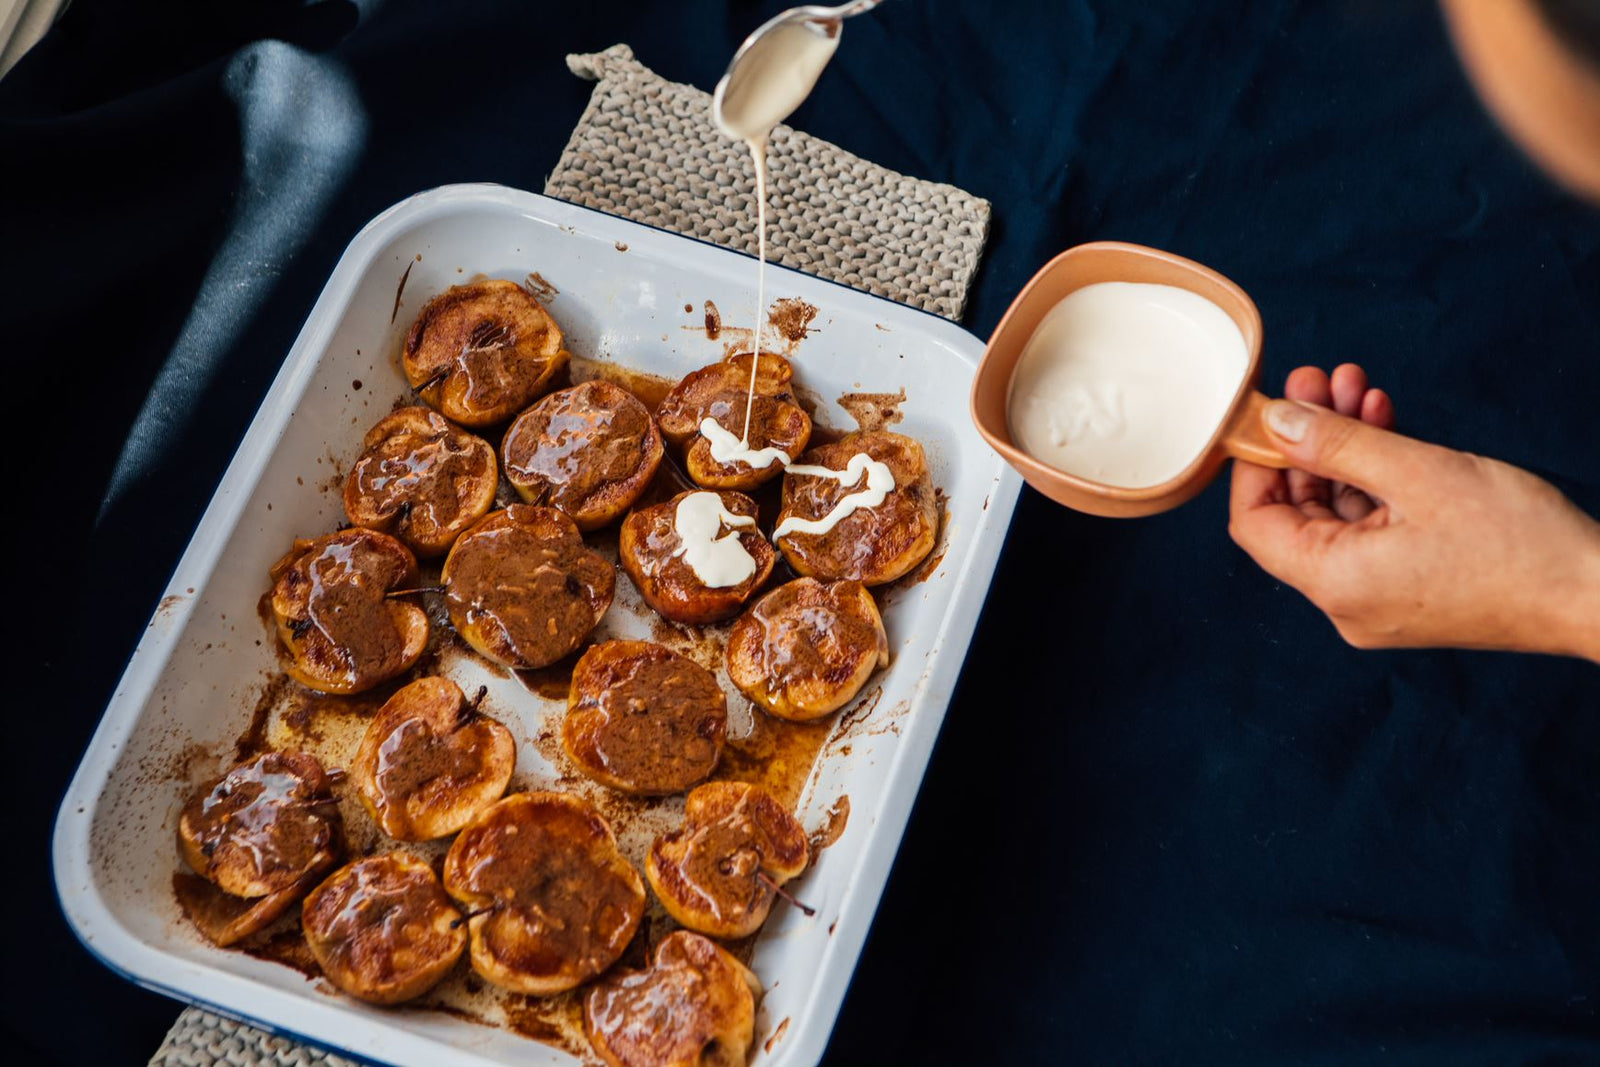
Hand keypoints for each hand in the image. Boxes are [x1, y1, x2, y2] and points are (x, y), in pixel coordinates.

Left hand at [1229, 363, 1599, 660]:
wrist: (1597, 594)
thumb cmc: (1520, 544)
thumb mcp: (1418, 474)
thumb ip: (1336, 444)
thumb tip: (1276, 421)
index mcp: (1334, 583)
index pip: (1254, 522)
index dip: (1254, 462)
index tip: (1269, 413)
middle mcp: (1346, 600)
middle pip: (1297, 512)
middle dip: (1307, 440)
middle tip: (1318, 381)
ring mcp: (1379, 596)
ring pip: (1338, 511)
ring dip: (1344, 448)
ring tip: (1354, 387)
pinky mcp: (1412, 585)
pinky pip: (1374, 526)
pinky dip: (1375, 477)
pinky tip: (1383, 421)